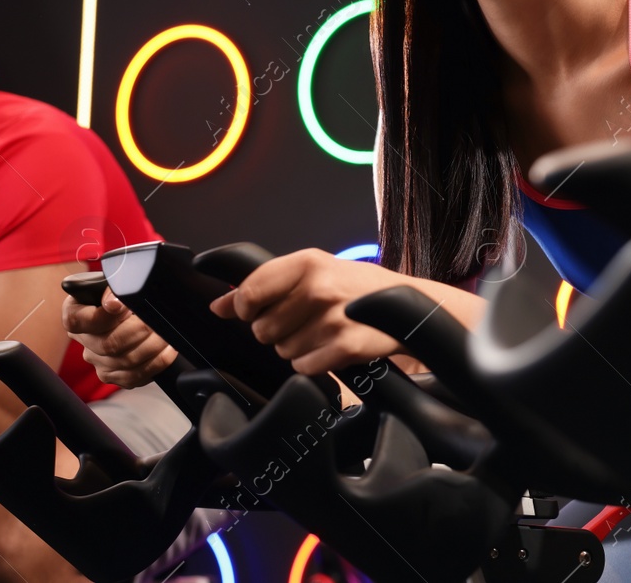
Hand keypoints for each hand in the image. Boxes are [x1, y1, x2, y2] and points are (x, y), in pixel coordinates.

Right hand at [63, 289, 175, 388]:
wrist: (136, 306)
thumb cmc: (124, 290)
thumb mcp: (117, 279)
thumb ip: (115, 284)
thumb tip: (117, 299)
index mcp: (75, 313)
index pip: (76, 321)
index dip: (101, 316)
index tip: (122, 305)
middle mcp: (84, 339)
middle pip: (108, 344)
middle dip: (138, 331)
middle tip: (155, 319)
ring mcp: (98, 360)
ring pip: (125, 362)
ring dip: (152, 346)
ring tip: (166, 332)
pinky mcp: (114, 375)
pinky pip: (136, 376)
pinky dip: (157, 362)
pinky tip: (168, 348)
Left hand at [207, 249, 404, 373]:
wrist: (411, 305)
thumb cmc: (356, 287)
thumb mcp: (313, 273)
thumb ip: (264, 287)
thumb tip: (219, 306)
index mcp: (307, 263)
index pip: (250, 292)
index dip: (245, 309)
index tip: (253, 311)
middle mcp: (318, 288)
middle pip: (262, 329)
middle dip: (277, 331)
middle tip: (303, 320)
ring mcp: (332, 318)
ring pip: (283, 351)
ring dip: (298, 347)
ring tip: (323, 331)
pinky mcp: (345, 346)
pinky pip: (304, 367)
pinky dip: (314, 363)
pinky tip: (332, 346)